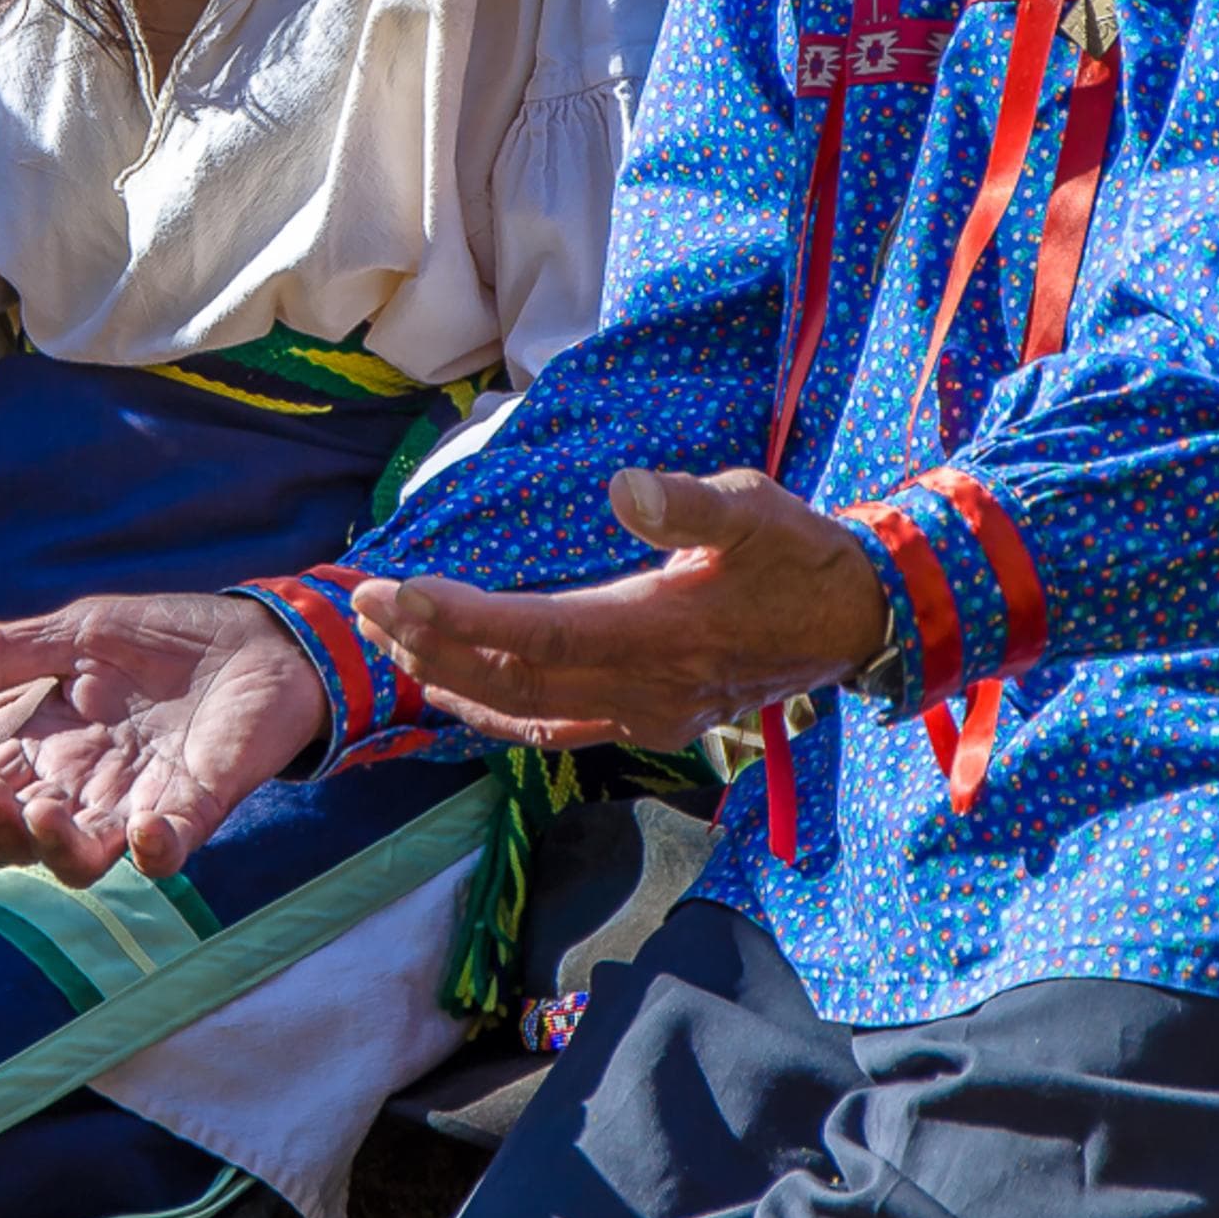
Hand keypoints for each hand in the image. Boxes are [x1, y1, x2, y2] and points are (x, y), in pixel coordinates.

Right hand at [0, 594, 328, 887]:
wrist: (262, 639)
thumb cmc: (167, 638)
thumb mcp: (76, 632)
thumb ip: (3, 651)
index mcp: (48, 748)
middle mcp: (83, 788)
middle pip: (18, 830)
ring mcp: (138, 803)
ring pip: (80, 854)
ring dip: (53, 843)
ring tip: (35, 811)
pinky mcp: (197, 807)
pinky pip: (168, 848)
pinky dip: (153, 849)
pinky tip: (140, 830)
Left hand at [348, 468, 884, 747]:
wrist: (855, 619)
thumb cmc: (800, 553)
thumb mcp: (757, 508)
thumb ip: (689, 505)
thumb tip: (625, 489)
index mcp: (662, 633)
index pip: (537, 635)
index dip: (460, 619)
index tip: (396, 592)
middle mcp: (645, 690)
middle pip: (513, 680)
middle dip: (428, 645)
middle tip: (363, 605)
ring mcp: (645, 717)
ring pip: (523, 712)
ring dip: (448, 680)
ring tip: (386, 640)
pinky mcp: (646, 723)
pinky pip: (551, 728)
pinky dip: (490, 712)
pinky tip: (449, 689)